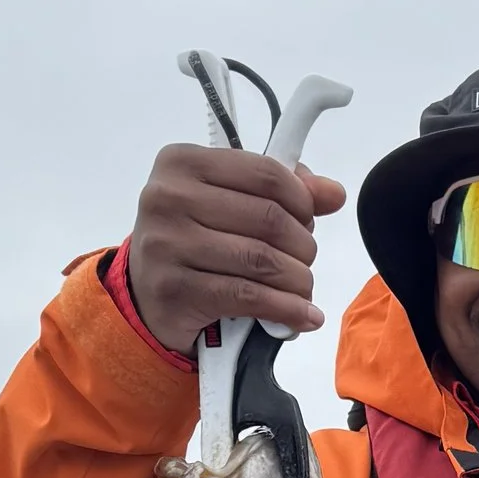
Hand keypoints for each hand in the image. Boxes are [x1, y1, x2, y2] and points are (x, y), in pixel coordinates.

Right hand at [123, 144, 347, 353]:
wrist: (146, 294)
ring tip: (303, 289)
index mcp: (182, 163)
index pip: (265, 173)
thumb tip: (332, 193)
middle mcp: (168, 198)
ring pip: (262, 260)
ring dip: (297, 280)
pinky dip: (286, 309)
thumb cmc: (192, 241)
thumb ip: (278, 191)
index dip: (301, 199)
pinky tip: (302, 315)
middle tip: (304, 259)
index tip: (309, 218)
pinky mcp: (175, 290)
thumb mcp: (227, 203)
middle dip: (302, 244)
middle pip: (268, 218)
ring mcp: (167, 245)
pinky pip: (249, 296)